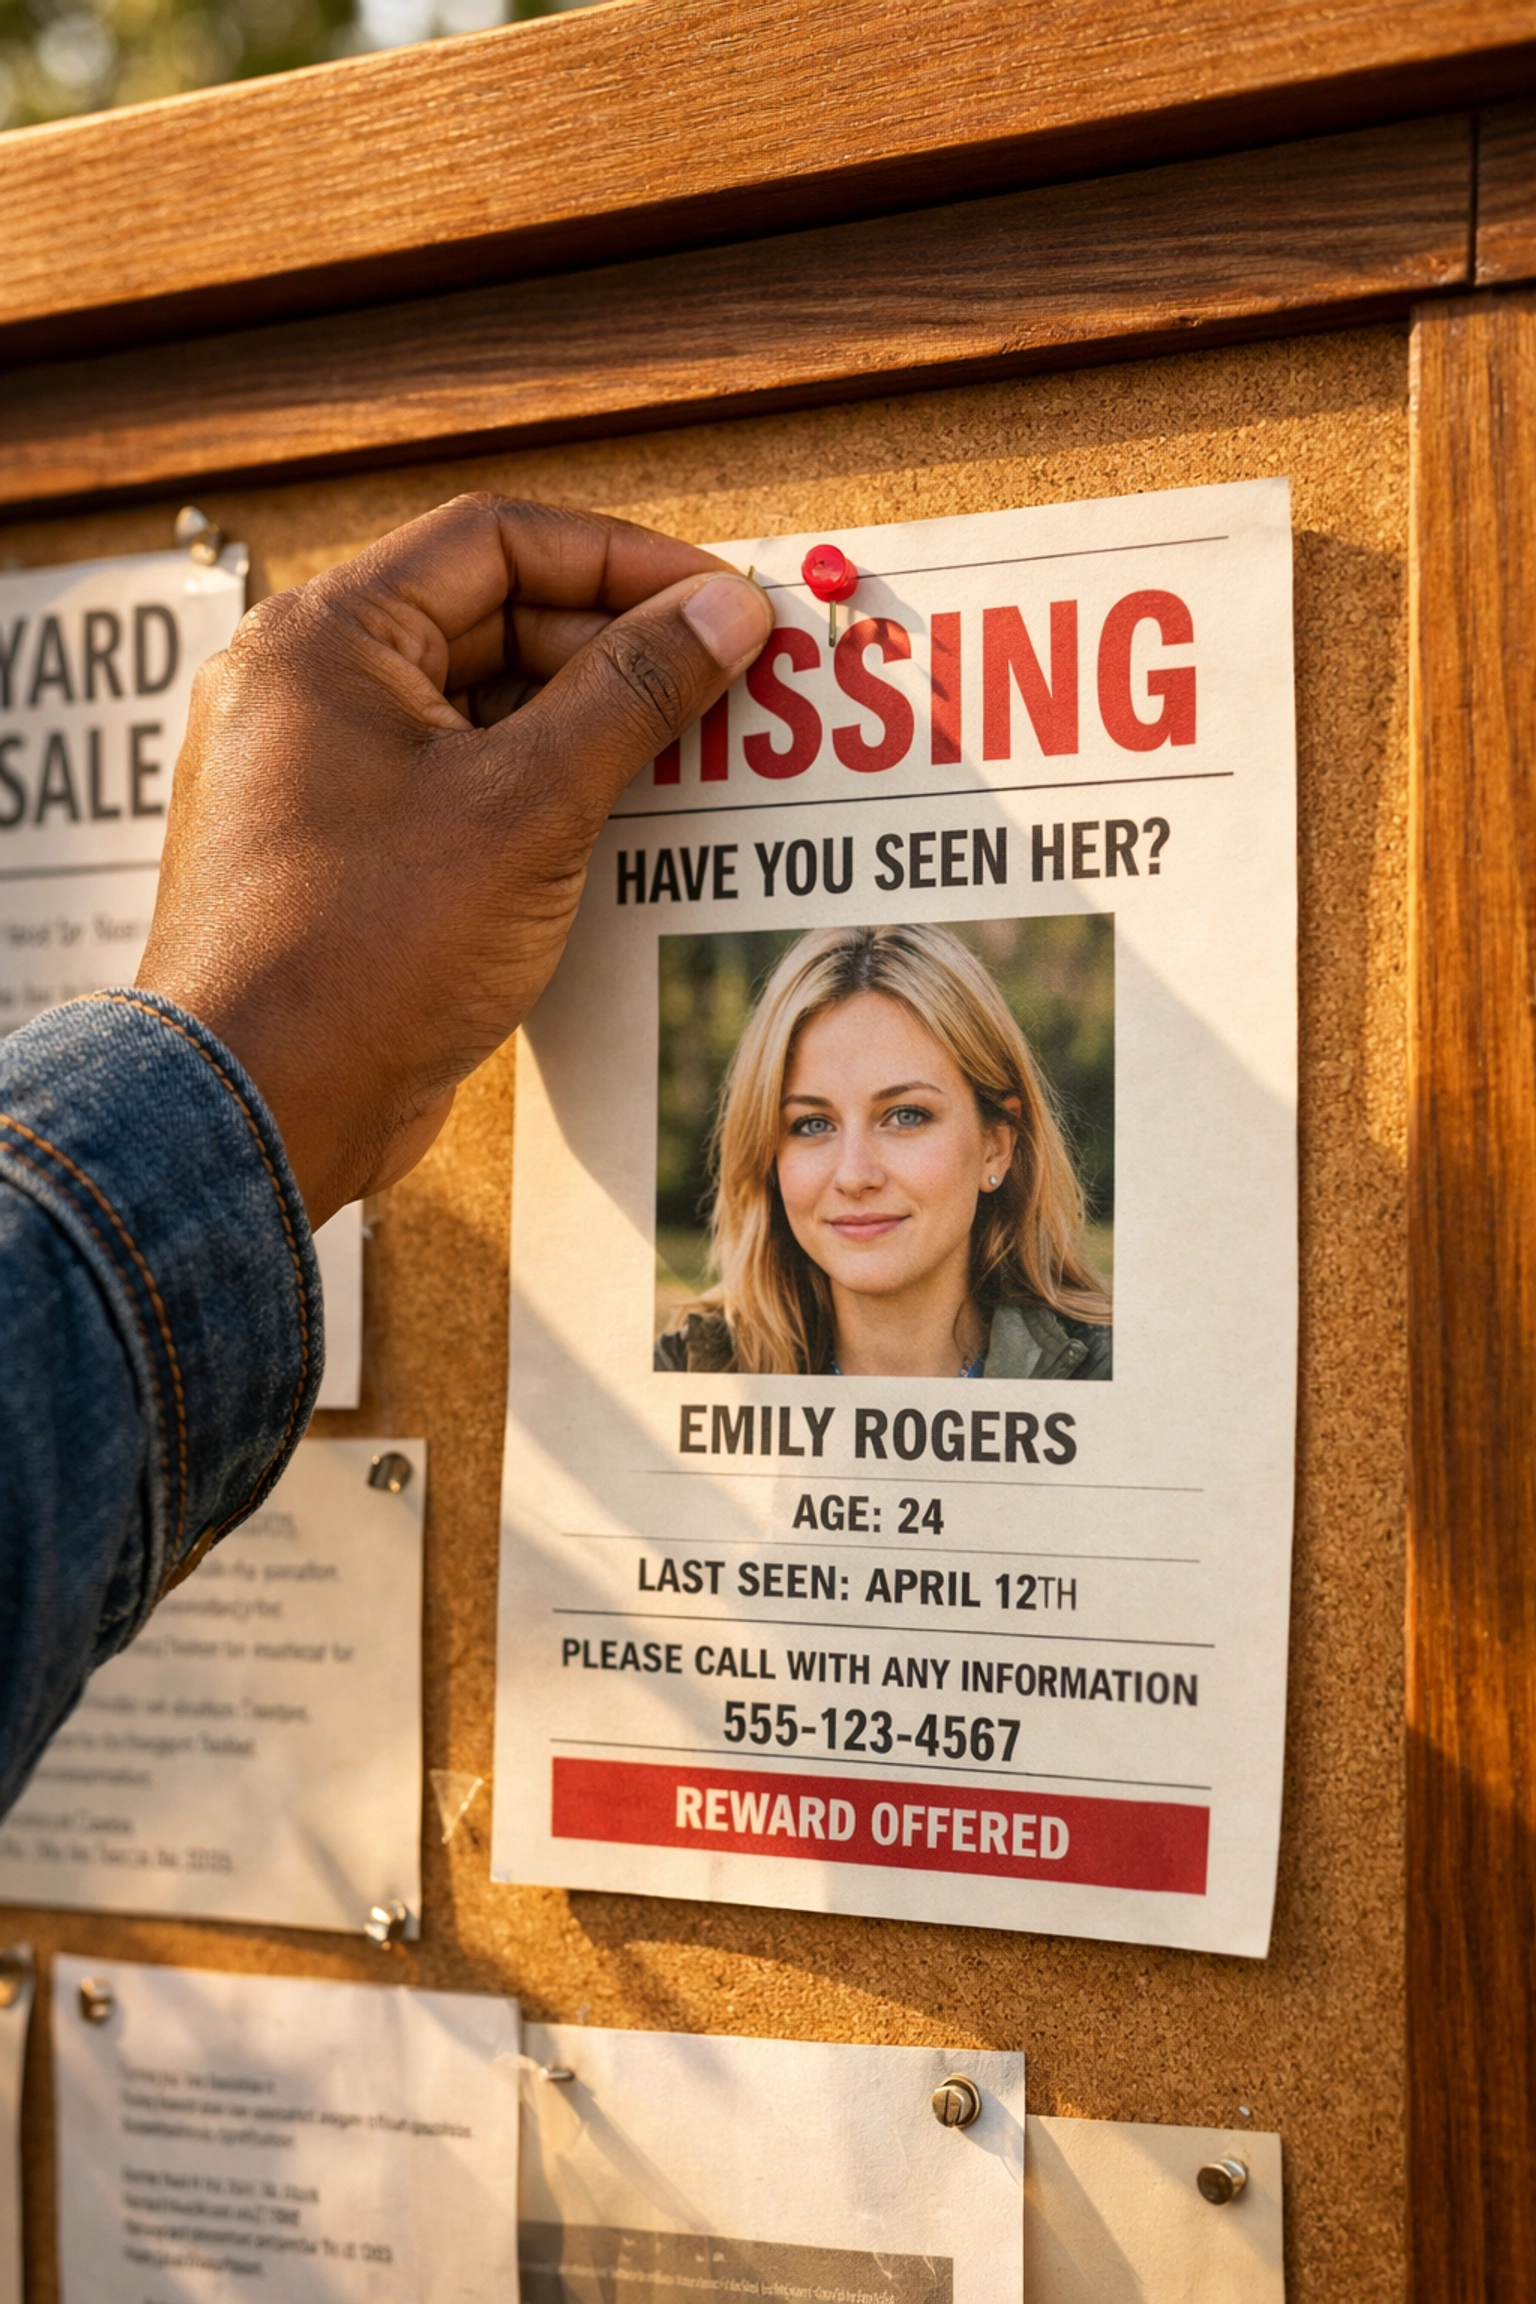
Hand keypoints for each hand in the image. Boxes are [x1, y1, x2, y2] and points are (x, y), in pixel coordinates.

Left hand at [137, 493, 772, 1223]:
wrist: (264, 1108)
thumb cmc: (361, 949)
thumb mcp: (529, 803)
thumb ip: (634, 692)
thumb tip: (723, 613)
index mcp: (323, 639)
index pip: (497, 541)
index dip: (624, 561)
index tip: (717, 601)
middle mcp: (308, 693)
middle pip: (492, 621)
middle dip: (616, 647)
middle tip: (724, 682)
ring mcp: (323, 779)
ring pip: (482, 713)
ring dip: (589, 727)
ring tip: (693, 755)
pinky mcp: (348, 860)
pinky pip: (462, 790)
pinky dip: (543, 795)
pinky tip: (625, 826)